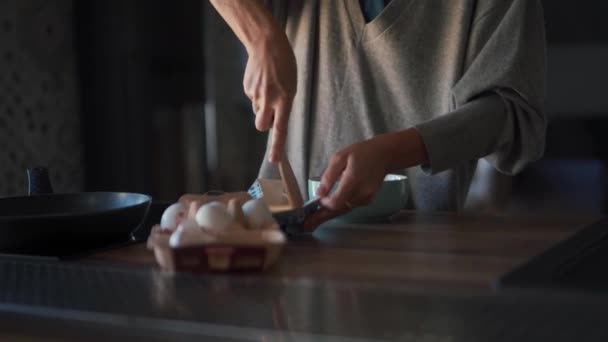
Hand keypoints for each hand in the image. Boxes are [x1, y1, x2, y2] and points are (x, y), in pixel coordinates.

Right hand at [208, 0, 296, 162]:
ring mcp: (256, 94)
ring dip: (262, 105)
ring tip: (269, 87)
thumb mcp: (291, 86)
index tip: (275, 160)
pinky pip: (252, 98)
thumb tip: (273, 119)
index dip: (277, 146)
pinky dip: (257, 93)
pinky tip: (262, 80)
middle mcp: (269, 99)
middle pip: (262, 126)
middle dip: (265, 124)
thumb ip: (283, 104)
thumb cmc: (284, 64)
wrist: (266, 44)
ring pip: (257, 111)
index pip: (280, 129)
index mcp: (284, 99)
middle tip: (270, 113)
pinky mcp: (247, 88)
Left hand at [302, 137, 390, 230]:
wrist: (383, 156)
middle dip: (321, 219)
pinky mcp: (368, 200)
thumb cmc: (360, 153)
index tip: (316, 201)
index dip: (324, 205)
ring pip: (343, 210)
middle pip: (338, 211)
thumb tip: (319, 193)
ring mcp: (366, 199)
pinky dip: (338, 209)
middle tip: (306, 226)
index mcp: (353, 181)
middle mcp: (361, 194)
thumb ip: (329, 176)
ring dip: (328, 215)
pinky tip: (327, 212)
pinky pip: (349, 206)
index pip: (336, 202)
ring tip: (312, 221)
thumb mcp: (340, 158)